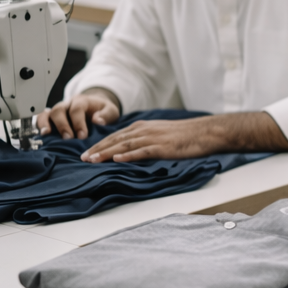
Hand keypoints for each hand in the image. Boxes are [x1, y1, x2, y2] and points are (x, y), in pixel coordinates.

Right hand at [38, 90, 119, 140]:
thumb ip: (106, 115)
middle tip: (68, 138)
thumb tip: (97, 120)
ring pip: (47, 113)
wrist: (97, 107)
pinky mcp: (53, 118)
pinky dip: (40, 125)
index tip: (82, 136)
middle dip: (62, 125)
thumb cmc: (103, 111)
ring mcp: (59, 110)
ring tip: (47, 135)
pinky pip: (42, 118)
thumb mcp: (111, 110)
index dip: (78, 122)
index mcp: (82, 101)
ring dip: (45, 124)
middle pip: (59, 110)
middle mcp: (67, 104)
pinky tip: (42, 135)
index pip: (76, 109)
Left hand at [81, 116, 228, 162]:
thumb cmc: (185, 135)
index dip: (99, 145)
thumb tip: (130, 150)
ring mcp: (152, 138)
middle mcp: (144, 130)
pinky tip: (117, 160)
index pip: (115, 136)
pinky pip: (142, 151)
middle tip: (82, 159)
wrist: (205, 132)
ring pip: (124, 146)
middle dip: (97, 149)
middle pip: (115, 140)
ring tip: (93, 160)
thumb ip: (144, 138)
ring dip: (106, 153)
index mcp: (142, 127)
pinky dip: (128, 155)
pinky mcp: (162, 147)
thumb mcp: (160, 133)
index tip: (87, 153)